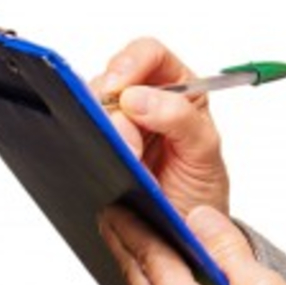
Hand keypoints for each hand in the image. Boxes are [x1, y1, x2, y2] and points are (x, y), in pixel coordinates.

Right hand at [90, 38, 230, 217]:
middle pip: (112, 78)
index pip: (150, 54)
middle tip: (127, 142)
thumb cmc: (201, 188)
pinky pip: (80, 133)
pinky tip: (105, 161)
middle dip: (113, 106)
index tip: (122, 89)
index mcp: (178, 88)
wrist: (186, 229)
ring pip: (91, 105)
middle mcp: (145, 99)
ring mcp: (118, 124)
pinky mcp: (98, 146)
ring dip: (104, 131)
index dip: (132, 63)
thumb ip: (181, 118)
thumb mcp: (205, 152)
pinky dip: (88, 144)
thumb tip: (138, 97)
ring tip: (128, 159)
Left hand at [101, 206, 285, 284]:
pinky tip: (167, 277)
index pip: (150, 254)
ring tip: (141, 239)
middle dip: (127, 243)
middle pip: (138, 276)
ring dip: (142, 267)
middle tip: (116, 215)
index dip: (133, 223)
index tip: (118, 204)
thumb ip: (225, 248)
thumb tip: (199, 217)